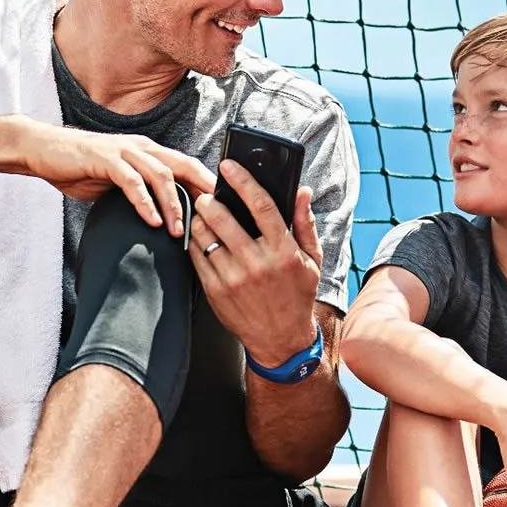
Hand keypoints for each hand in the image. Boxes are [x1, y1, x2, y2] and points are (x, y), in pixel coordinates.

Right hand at [20, 127, 216, 237]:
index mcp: (148, 152)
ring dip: (173, 204)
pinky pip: (131, 182)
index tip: (223, 210)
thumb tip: (161, 216)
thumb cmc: (80, 167)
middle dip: (204, 192)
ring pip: (161, 175)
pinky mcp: (106, 159)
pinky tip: (152, 221)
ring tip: (179, 231)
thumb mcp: (116, 181)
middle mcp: (142, 147)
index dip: (207, 186)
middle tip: (219, 219)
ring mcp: (124, 151)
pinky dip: (144, 203)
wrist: (43, 150)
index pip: (187, 167)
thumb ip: (139, 192)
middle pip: (184, 166)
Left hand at [188, 159, 321, 365]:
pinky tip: (200, 238)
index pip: (261, 205)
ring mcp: (234, 278)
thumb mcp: (312, 260)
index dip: (242, 180)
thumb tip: (302, 191)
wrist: (280, 340)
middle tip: (208, 195)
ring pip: (204, 235)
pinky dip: (194, 242)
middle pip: (223, 218)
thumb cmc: (297, 295)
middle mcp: (258, 263)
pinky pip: (195, 256)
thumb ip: (305, 223)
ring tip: (203, 216)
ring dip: (199, 219)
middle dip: (210, 199)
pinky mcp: (215, 291)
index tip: (228, 165)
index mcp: (284, 251)